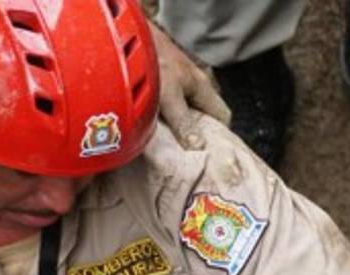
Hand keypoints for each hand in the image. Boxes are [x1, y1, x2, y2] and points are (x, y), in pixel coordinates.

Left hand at [148, 20, 231, 148]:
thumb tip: (198, 146)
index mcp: (201, 87)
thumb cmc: (152, 63)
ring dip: (176, 130)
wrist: (128, 42)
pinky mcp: (158, 87)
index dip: (219, 136)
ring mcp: (175, 86)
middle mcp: (191, 86)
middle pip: (201, 117)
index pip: (221, 116)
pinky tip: (151, 134)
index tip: (211, 154)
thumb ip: (183, 120)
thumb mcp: (170, 95)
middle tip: (187, 158)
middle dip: (196, 136)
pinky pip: (165, 110)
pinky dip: (161, 122)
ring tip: (168, 150)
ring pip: (182, 114)